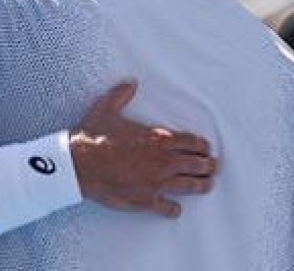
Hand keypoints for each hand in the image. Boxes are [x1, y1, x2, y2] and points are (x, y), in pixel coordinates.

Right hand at [71, 82, 216, 217]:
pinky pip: (169, 208)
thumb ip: (121, 94)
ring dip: (202, 186)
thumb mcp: (107, 108)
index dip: (203, 147)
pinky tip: (175, 208)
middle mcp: (164, 161)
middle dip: (209, 166)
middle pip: (199, 165)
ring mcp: (157, 183)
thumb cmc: (94, 138)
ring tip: (207, 185)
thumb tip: (130, 83)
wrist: (80, 164)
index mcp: (159, 139)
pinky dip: (174, 209)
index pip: (194, 143)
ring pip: (191, 186)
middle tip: (213, 168)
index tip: (206, 149)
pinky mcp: (146, 200)